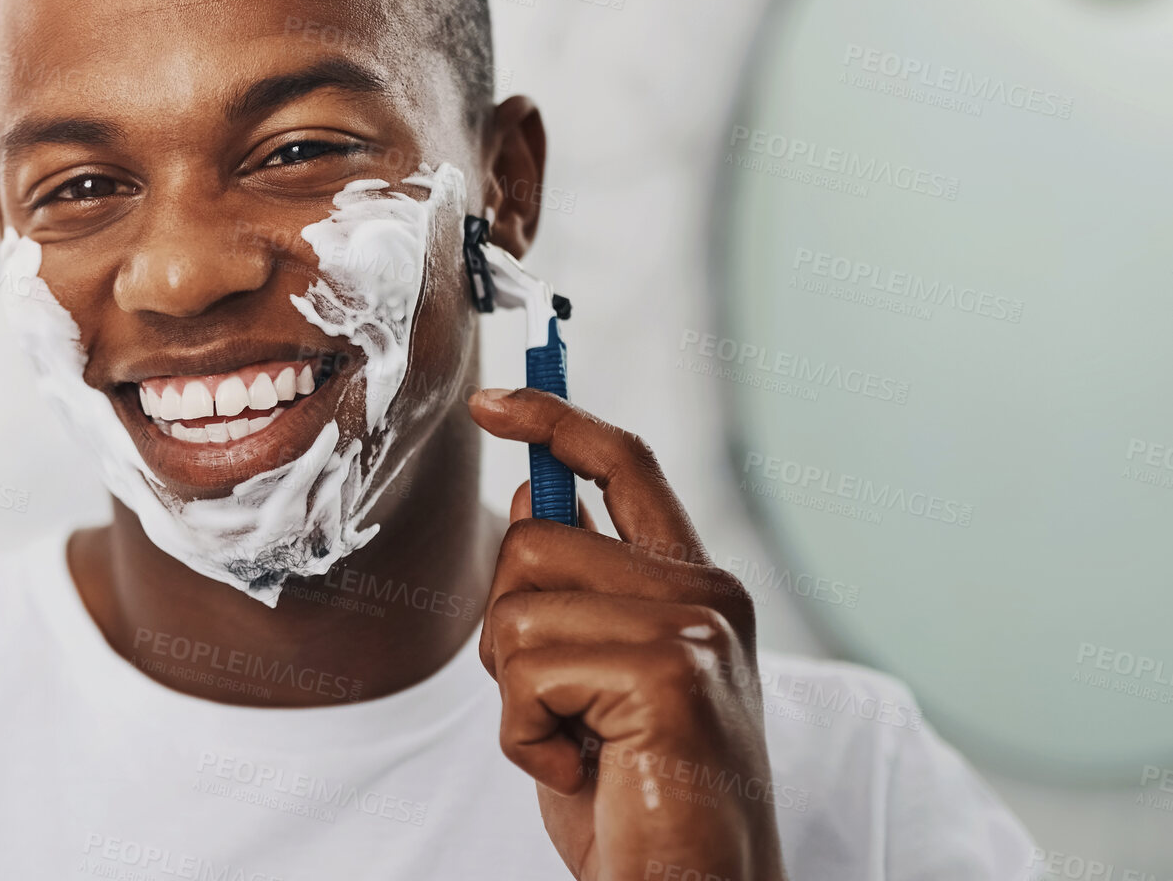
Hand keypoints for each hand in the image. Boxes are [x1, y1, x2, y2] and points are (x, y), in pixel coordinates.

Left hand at [469, 387, 787, 880]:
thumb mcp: (600, 681)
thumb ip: (583, 592)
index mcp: (698, 588)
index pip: (625, 464)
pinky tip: (580, 770)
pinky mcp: (670, 671)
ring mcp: (695, 627)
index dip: (555, 419)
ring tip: (575, 744)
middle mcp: (709, 594)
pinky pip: (526, 668)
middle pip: (535, 537)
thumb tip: (537, 501)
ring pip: (517, 604)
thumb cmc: (639, 804)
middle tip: (555, 708)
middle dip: (507, 627)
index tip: (494, 401)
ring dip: (514, 691)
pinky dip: (525, 735)